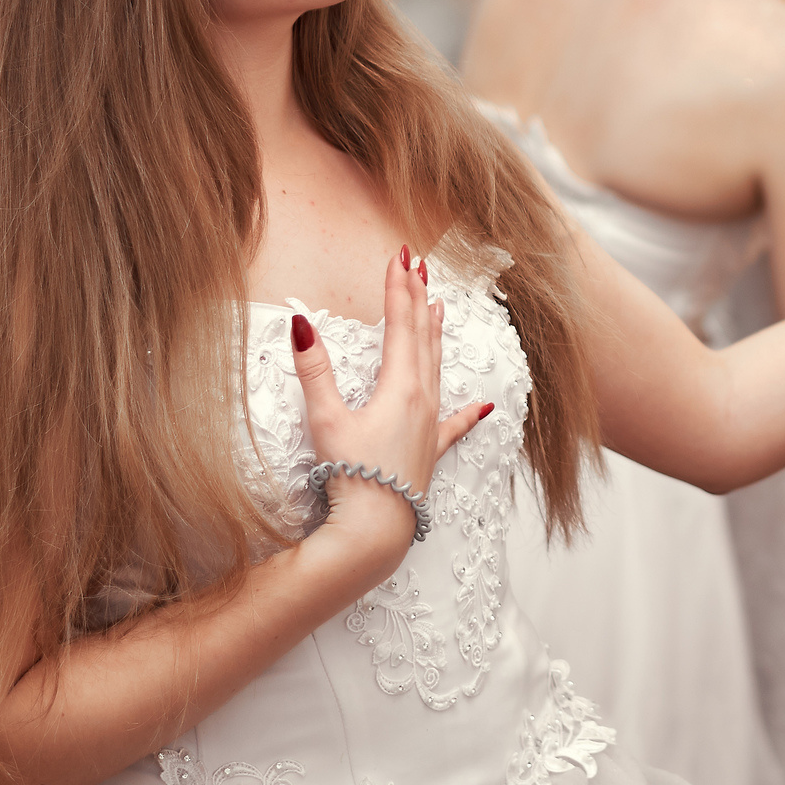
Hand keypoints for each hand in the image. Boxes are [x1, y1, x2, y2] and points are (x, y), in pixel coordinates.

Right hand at [293, 248, 494, 580]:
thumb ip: (315, 370)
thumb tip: (300, 324)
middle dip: (418, 299)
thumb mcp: (327, 419)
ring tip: (439, 307)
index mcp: (400, 386)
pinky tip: (485, 405)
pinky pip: (455, 423)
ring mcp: (431, 424)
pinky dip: (468, 410)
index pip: (400, 323)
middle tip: (418, 266)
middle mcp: (423, 399)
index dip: (397, 287)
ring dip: (435, 335)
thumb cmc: (351, 474)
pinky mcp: (431, 450)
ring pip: (437, 367)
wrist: (377, 528)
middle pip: (422, 337)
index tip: (400, 256)